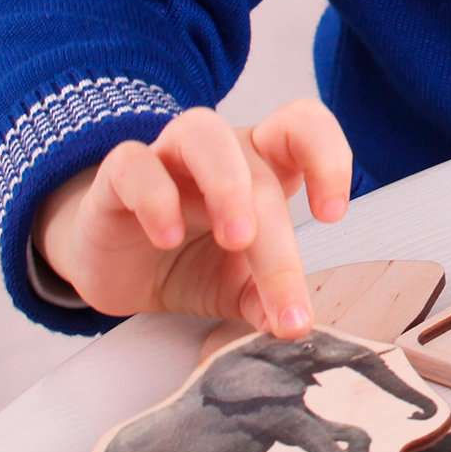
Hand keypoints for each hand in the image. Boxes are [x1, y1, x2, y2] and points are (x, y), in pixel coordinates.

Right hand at [33, 99, 352, 336]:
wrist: (119, 269)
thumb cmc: (191, 261)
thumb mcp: (235, 286)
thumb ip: (264, 300)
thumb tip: (295, 325)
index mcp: (266, 164)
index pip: (305, 125)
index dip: (328, 155)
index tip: (333, 214)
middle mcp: (224, 149)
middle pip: (259, 170)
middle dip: (276, 232)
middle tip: (281, 284)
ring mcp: (169, 155)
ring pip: (203, 133)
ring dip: (227, 183)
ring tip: (238, 239)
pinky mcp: (117, 176)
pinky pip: (135, 164)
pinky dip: (154, 197)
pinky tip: (167, 238)